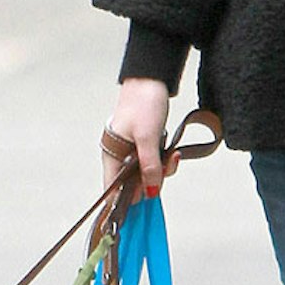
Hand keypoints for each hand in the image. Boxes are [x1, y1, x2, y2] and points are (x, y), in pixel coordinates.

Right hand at [103, 79, 176, 197]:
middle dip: (153, 181)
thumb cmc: (142, 103)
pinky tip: (173, 153)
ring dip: (162, 170)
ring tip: (173, 157)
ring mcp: (131, 150)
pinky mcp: (143, 144)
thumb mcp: (148, 138)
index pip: (112, 190)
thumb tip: (151, 191)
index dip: (125, 202)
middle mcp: (118, 156)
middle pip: (133, 184)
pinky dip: (164, 161)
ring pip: (146, 173)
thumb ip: (149, 166)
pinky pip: (153, 162)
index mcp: (111, 155)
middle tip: (166, 168)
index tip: (143, 205)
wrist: (151, 78)